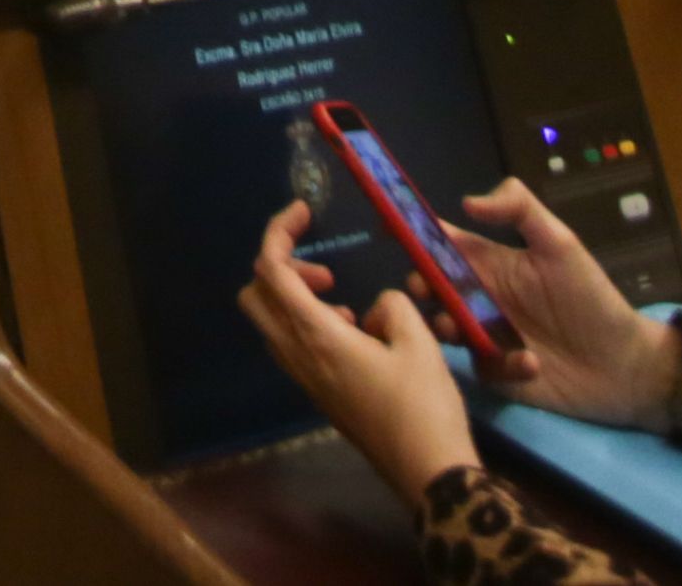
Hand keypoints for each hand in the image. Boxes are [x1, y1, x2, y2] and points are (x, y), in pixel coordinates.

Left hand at [236, 199, 474, 500]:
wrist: (427, 471)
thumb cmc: (423, 404)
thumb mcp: (418, 341)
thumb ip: (393, 306)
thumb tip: (377, 310)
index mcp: (314, 334)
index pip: (270, 269)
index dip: (278, 231)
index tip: (303, 211)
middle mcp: (297, 355)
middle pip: (255, 296)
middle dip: (281, 270)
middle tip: (325, 273)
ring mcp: (304, 379)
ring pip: (272, 323)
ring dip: (295, 300)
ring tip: (344, 304)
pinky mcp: (318, 394)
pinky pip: (293, 347)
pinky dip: (309, 326)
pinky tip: (355, 335)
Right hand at [433, 183, 676, 426]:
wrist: (627, 367)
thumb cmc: (593, 301)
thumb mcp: (562, 244)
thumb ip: (521, 210)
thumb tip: (466, 202)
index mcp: (490, 263)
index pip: (441, 242)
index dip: (411, 232)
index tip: (386, 225)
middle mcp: (481, 297)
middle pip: (431, 286)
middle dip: (419, 286)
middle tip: (424, 293)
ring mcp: (486, 336)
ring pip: (442, 327)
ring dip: (444, 326)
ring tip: (460, 330)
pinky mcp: (497, 373)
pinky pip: (476, 367)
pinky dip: (496, 365)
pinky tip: (528, 364)